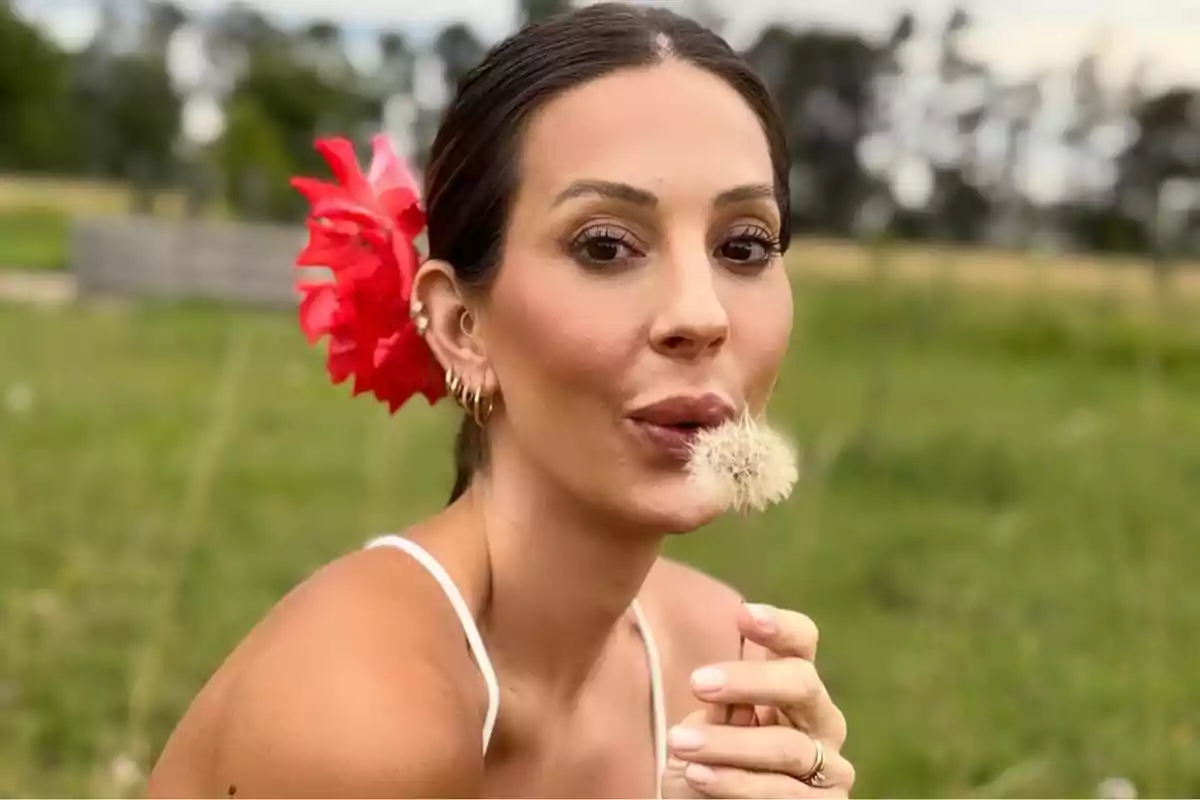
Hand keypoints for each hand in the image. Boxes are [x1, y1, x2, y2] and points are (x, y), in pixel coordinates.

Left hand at [661, 605, 852, 797]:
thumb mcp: (707, 727)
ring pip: (787, 746)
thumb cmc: (710, 764)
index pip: (802, 642)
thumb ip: (721, 706)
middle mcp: (822, 719)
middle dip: (749, 680)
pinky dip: (737, 783)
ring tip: (678, 743)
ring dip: (728, 744)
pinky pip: (784, 793)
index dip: (780, 626)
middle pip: (801, 684)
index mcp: (795, 686)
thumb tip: (722, 684)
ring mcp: (830, 765)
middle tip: (696, 682)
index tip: (742, 614)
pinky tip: (698, 775)